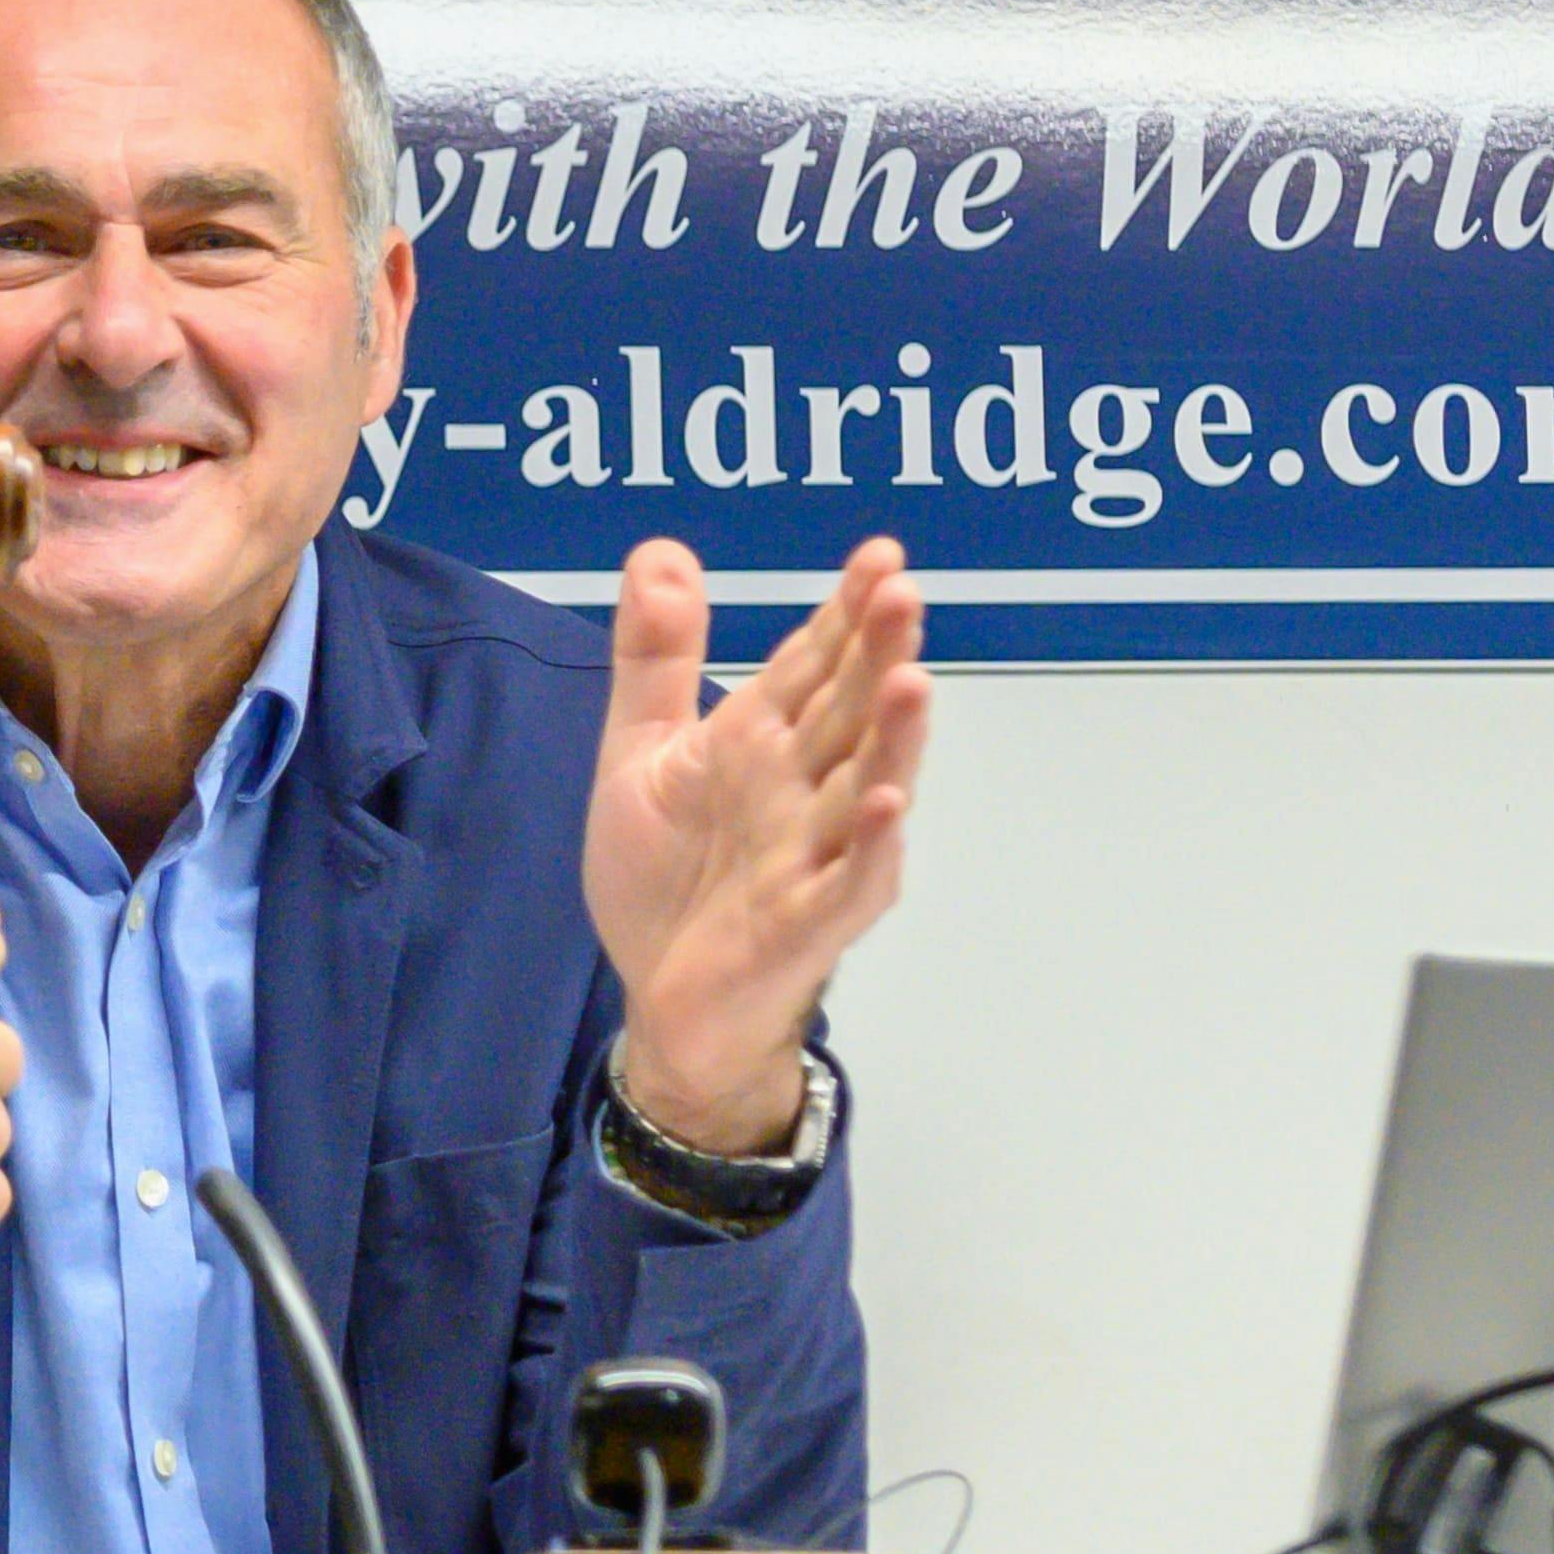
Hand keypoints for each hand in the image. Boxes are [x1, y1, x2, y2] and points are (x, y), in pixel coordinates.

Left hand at [582, 538, 928, 1154]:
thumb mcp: (642, 753)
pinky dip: (871, 847)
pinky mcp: (808, 924)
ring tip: (911, 681)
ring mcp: (813, 856)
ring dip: (891, 740)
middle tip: (904, 591)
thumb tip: (662, 552)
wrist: (662, 1001)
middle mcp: (802, 789)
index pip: (814, 663)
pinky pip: (849, 884)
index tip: (881, 555)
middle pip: (849, 712)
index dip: (845, 611)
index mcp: (763, 742)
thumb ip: (657, 658)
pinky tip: (886, 806)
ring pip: (864, 788)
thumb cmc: (667, 877)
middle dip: (877, 652)